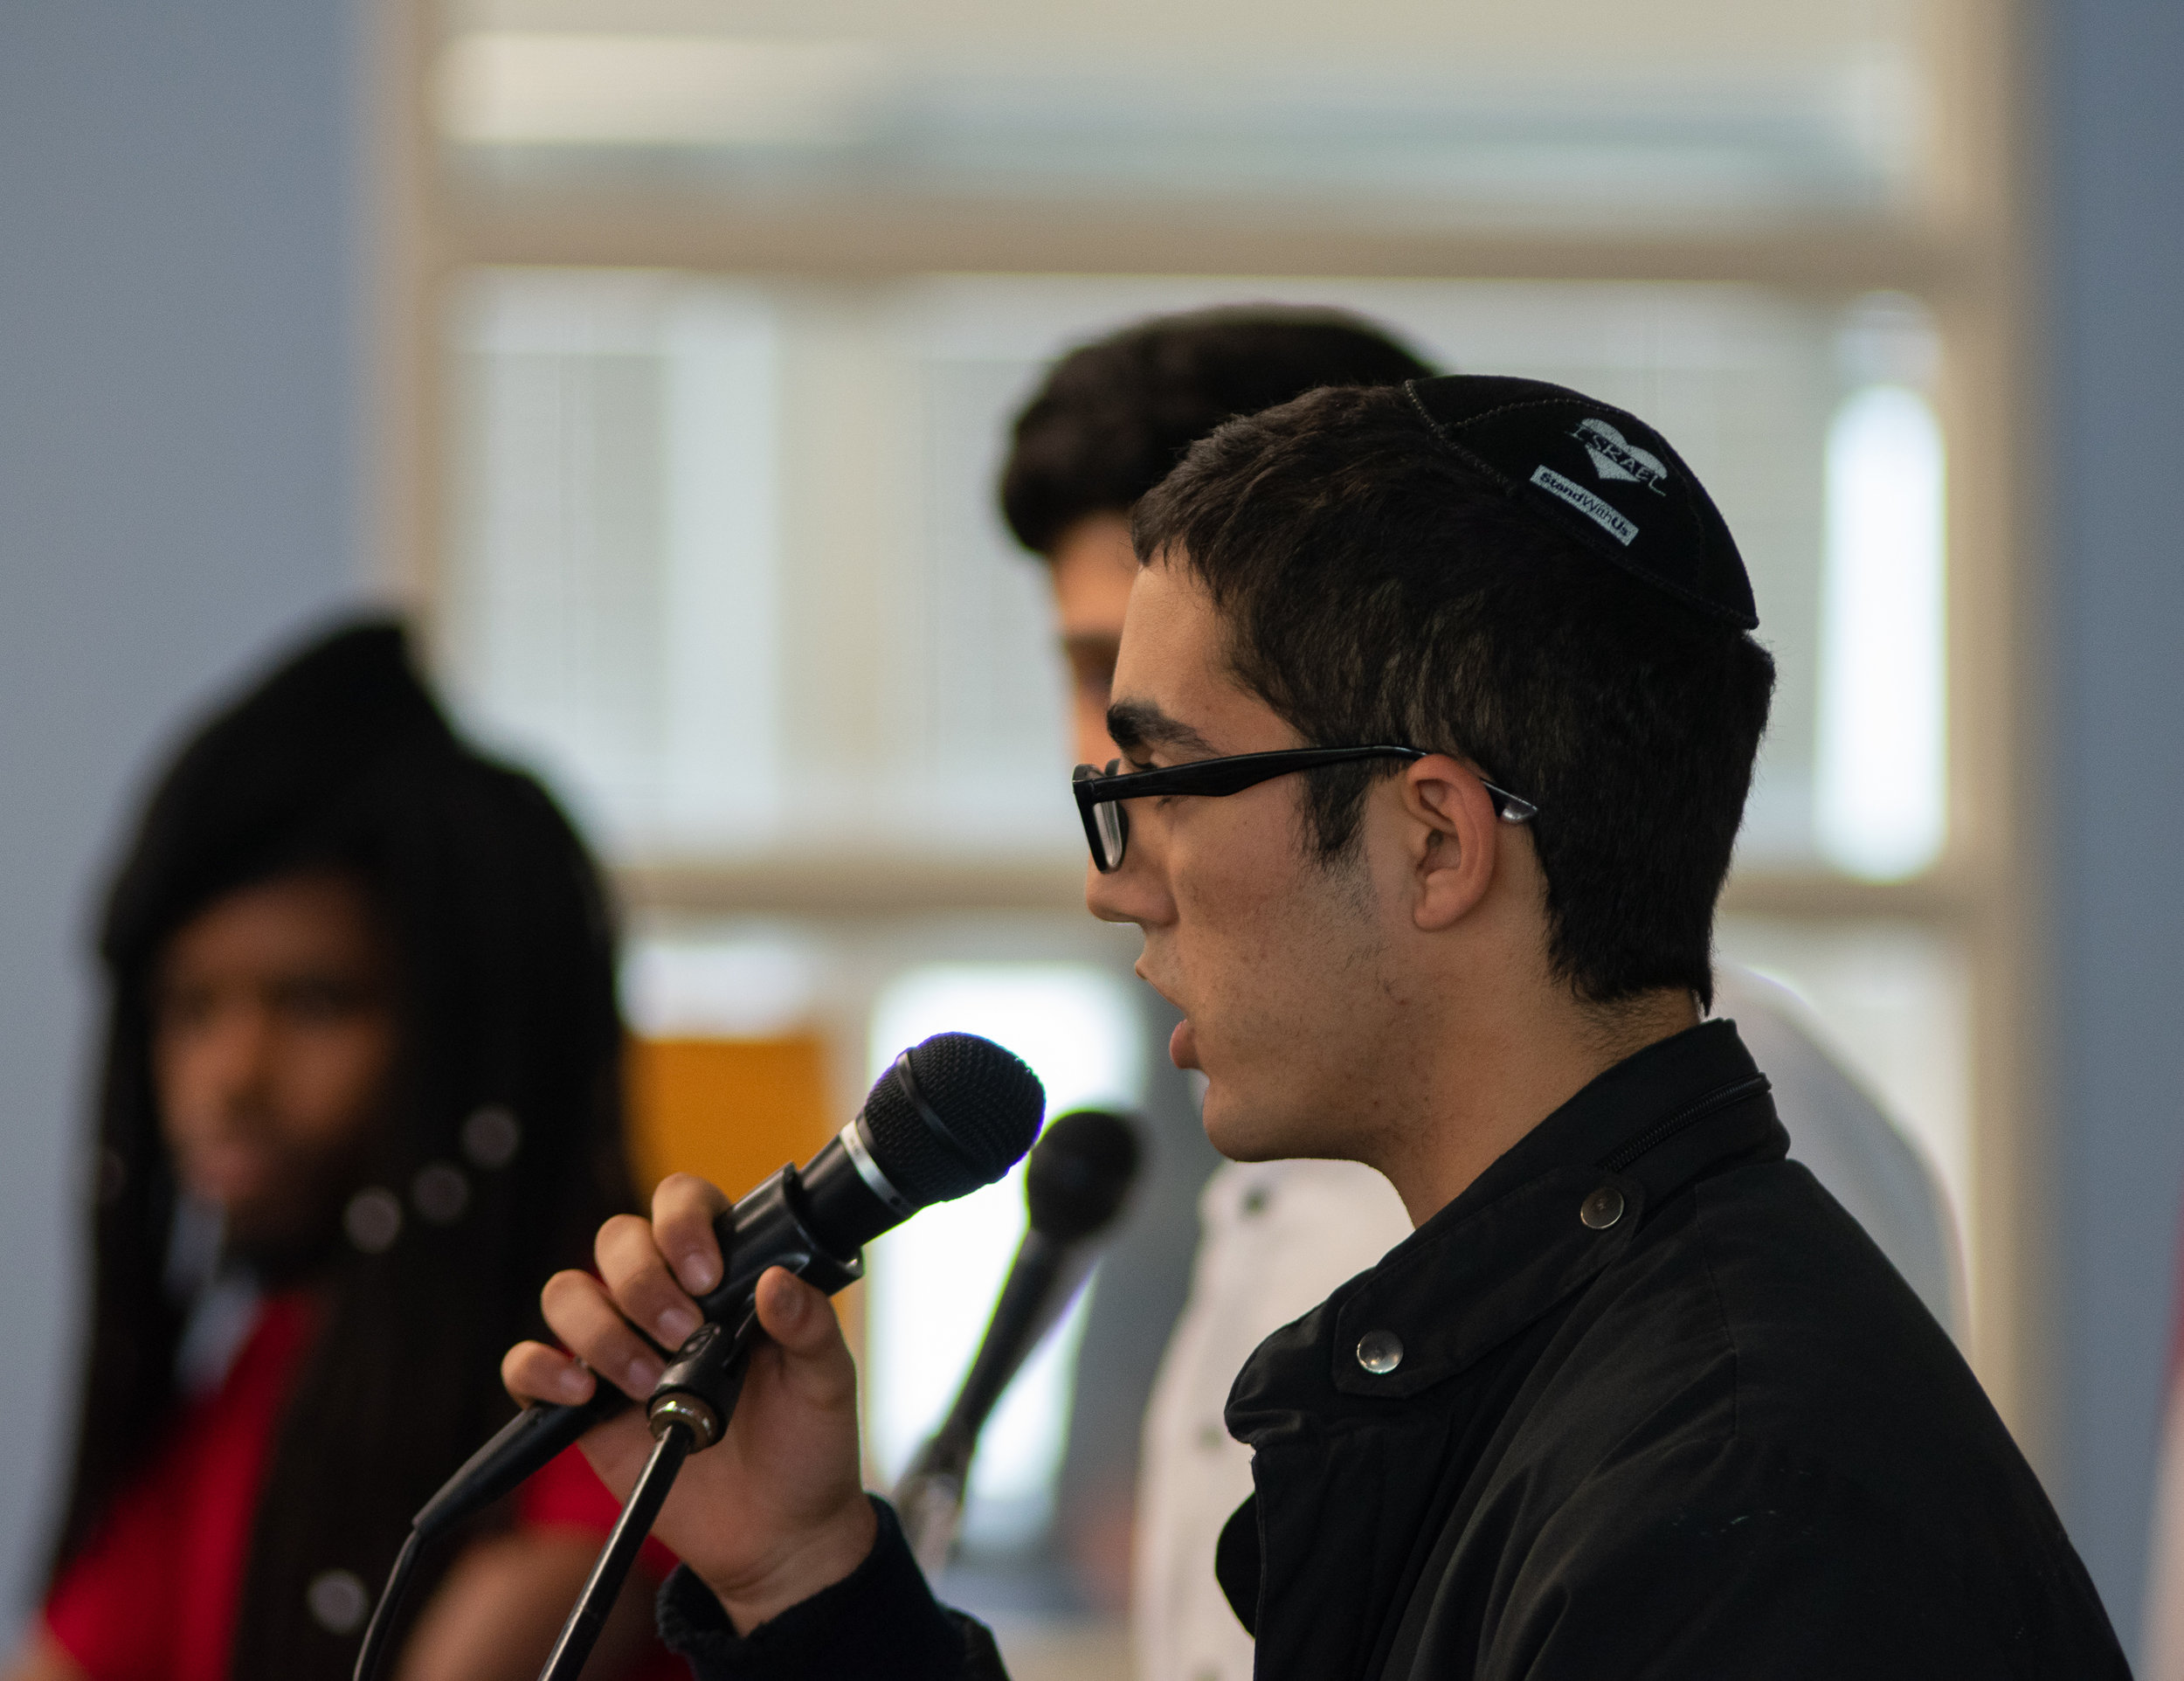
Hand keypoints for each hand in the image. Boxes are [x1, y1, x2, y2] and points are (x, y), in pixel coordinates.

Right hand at [501, 1174, 878, 1632]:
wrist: (780, 1533)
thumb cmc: (807, 1444)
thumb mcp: (828, 1381)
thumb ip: (810, 1326)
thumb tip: (777, 1280)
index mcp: (724, 1275)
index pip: (682, 1203)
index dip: (682, 1222)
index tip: (707, 1274)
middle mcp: (664, 1299)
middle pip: (616, 1239)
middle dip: (641, 1280)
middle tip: (682, 1333)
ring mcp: (619, 1348)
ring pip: (566, 1292)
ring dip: (600, 1329)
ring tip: (648, 1381)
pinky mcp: (583, 1406)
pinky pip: (527, 1366)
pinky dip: (541, 1370)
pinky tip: (586, 1393)